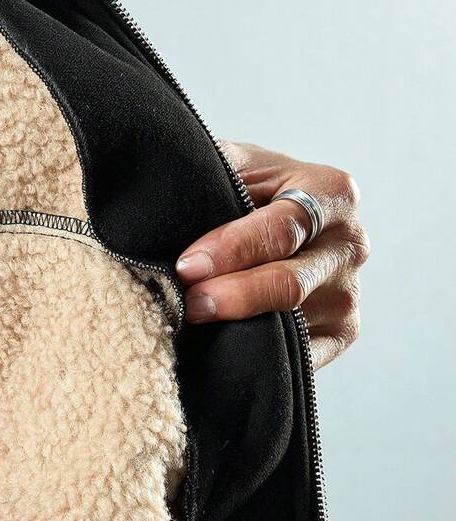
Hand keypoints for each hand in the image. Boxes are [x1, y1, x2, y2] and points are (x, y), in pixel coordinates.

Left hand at [174, 141, 370, 368]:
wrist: (269, 221)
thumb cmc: (245, 189)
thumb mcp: (234, 163)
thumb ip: (213, 168)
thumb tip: (171, 185)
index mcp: (331, 192)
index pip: (283, 230)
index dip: (231, 250)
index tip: (188, 266)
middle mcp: (350, 244)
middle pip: (289, 283)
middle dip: (232, 295)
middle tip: (187, 303)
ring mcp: (348, 294)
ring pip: (292, 325)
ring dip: (238, 327)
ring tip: (191, 322)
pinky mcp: (341, 333)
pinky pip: (299, 356)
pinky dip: (257, 353)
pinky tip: (220, 344)